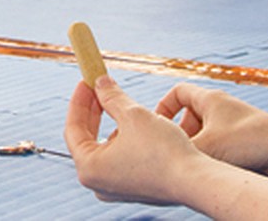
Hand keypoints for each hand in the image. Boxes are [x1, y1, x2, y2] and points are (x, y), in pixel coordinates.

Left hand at [64, 76, 211, 205]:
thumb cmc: (163, 150)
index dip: (79, 100)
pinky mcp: (131, 187)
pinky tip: (134, 122)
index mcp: (89, 167)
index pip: (73, 128)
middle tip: (99, 85)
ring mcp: (114, 188)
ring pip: (104, 147)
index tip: (86, 80)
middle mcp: (97, 182)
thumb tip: (100, 82)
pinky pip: (118, 157)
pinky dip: (121, 136)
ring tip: (118, 99)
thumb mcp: (133, 115)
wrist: (194, 181)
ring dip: (109, 121)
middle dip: (93, 109)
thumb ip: (112, 97)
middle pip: (86, 138)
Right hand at [156, 83, 267, 177]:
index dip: (165, 107)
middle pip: (190, 114)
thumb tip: (159, 159)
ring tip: (196, 163)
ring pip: (206, 131)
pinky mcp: (244, 139)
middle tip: (178, 150)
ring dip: (198, 146)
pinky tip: (213, 170)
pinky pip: (220, 143)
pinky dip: (213, 155)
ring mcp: (233, 123)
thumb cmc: (249, 141)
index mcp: (210, 99)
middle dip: (181, 133)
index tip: (161, 127)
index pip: (178, 92)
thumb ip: (179, 151)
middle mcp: (221, 107)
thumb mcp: (206, 147)